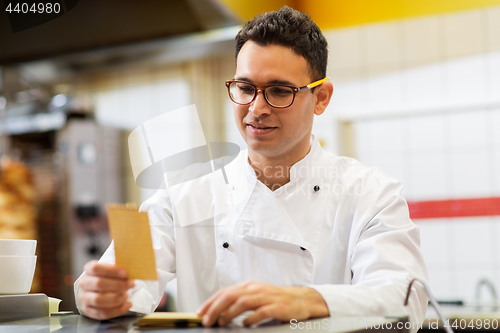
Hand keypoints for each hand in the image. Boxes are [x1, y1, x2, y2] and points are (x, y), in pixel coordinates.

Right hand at [77, 260, 134, 319]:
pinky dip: (117, 310)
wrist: (101, 286)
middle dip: (118, 285)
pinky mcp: (88, 310)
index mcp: (89, 269)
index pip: (96, 268)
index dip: (111, 270)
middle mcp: (84, 283)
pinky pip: (102, 313)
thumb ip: (120, 270)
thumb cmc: (109, 276)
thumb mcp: (113, 269)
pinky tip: (127, 304)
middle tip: (131, 285)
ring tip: (126, 296)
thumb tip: (133, 271)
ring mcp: (85, 297)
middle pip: (99, 283)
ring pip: (98, 300)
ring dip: (116, 299)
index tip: (125, 273)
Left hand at [196, 280, 328, 326]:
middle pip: (230, 295)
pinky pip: (261, 312)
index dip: (211, 302)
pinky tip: (245, 325)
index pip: (225, 291)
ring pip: (243, 302)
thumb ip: (240, 301)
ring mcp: (267, 297)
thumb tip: (219, 312)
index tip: (200, 312)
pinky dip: (250, 319)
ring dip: (229, 313)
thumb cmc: (277, 299)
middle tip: (207, 320)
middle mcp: (256, 289)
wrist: (301, 299)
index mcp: (249, 286)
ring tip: (222, 323)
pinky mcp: (277, 306)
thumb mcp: (256, 296)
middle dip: (215, 308)